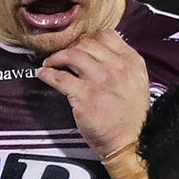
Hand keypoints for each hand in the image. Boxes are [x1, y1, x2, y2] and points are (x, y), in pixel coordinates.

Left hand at [36, 29, 149, 157]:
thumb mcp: (136, 82)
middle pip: (87, 42)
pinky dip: (47, 73)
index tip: (78, 45)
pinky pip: (59, 77)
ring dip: (56, 57)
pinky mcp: (84, 96)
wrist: (129, 143)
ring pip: (72, 54)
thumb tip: (96, 48)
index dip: (88, 37)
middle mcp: (118, 67)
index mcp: (132, 62)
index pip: (106, 35)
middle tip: (62, 56)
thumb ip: (120, 63)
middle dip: (70, 47)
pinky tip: (42, 74)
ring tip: (50, 63)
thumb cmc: (130, 114)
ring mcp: (101, 80)